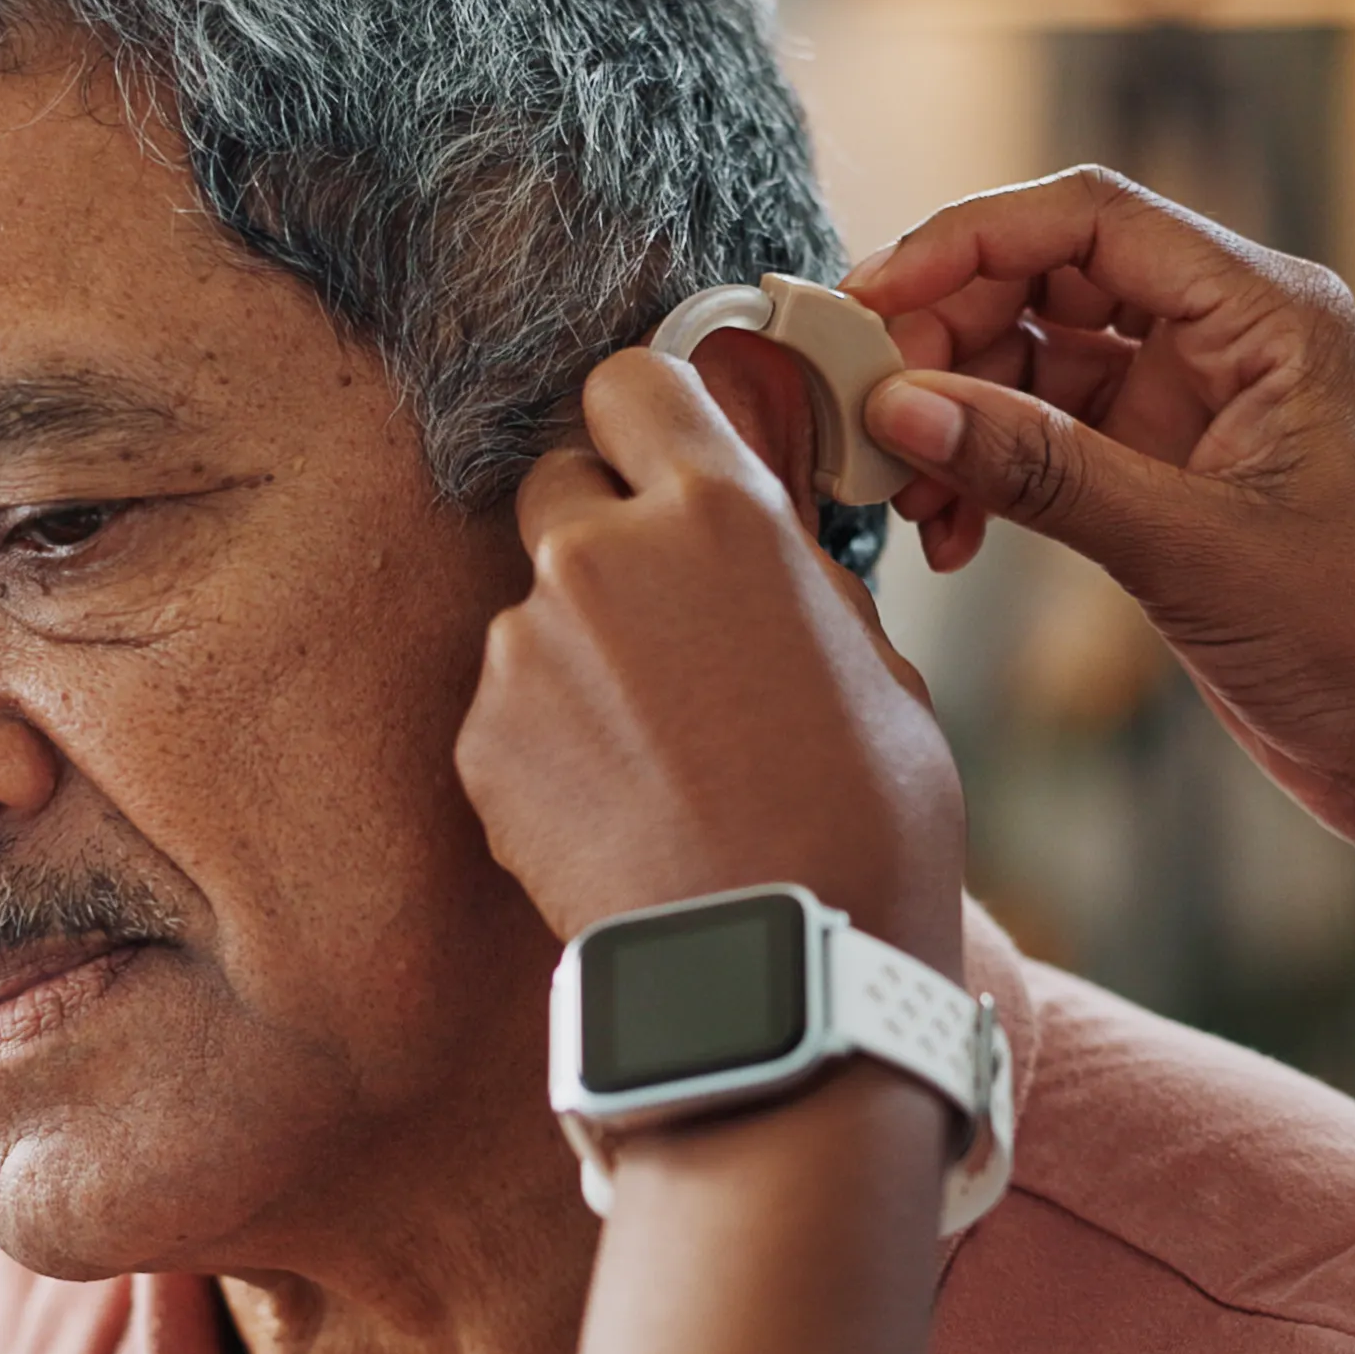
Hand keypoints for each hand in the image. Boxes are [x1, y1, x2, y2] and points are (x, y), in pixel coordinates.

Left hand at [456, 347, 966, 978]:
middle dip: (601, 531)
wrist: (779, 971)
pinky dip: (551, 743)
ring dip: (581, 653)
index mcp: (718, 509)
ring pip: (535, 607)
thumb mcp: (874, 660)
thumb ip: (789, 569)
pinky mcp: (481, 738)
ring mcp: (525, 646)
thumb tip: (759, 529)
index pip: (630, 382)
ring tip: (660, 753)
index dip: (643, 421)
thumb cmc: (863, 822)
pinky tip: (622, 808)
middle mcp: (601, 552)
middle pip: (559, 483)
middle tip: (663, 624)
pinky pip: (510, 708)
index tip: (657, 460)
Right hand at [845, 165, 1354, 852]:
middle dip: (945, 339)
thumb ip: (1041, 469)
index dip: (966, 242)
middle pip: (1046, 279)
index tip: (869, 301)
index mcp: (1267, 313)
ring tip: (902, 496)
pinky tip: (952, 538)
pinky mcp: (1170, 478)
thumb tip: (904, 407)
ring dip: (955, 417)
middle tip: (867, 410)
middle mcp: (1230, 339)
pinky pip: (1048, 442)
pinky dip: (989, 475)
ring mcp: (1196, 408)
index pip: (1090, 218)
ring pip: (1034, 363)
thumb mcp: (1190, 548)